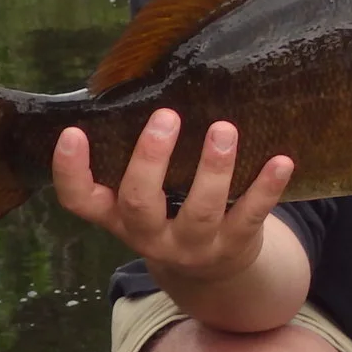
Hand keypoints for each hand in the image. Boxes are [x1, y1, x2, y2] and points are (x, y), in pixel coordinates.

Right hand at [51, 109, 291, 287]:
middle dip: (151, 160)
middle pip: (139, 203)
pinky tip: (281, 160)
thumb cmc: (170, 211)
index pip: (80, 200)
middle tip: (166, 116)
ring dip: (213, 169)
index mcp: (116, 216)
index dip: (70, 170)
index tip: (72, 132)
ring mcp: (192, 245)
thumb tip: (140, 80)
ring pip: (200, 210)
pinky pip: (251, 216)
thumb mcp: (145, 195)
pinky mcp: (233, 245)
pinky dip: (266, 188)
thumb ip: (136, 157)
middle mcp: (148, 236)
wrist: (212, 272)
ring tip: (223, 129)